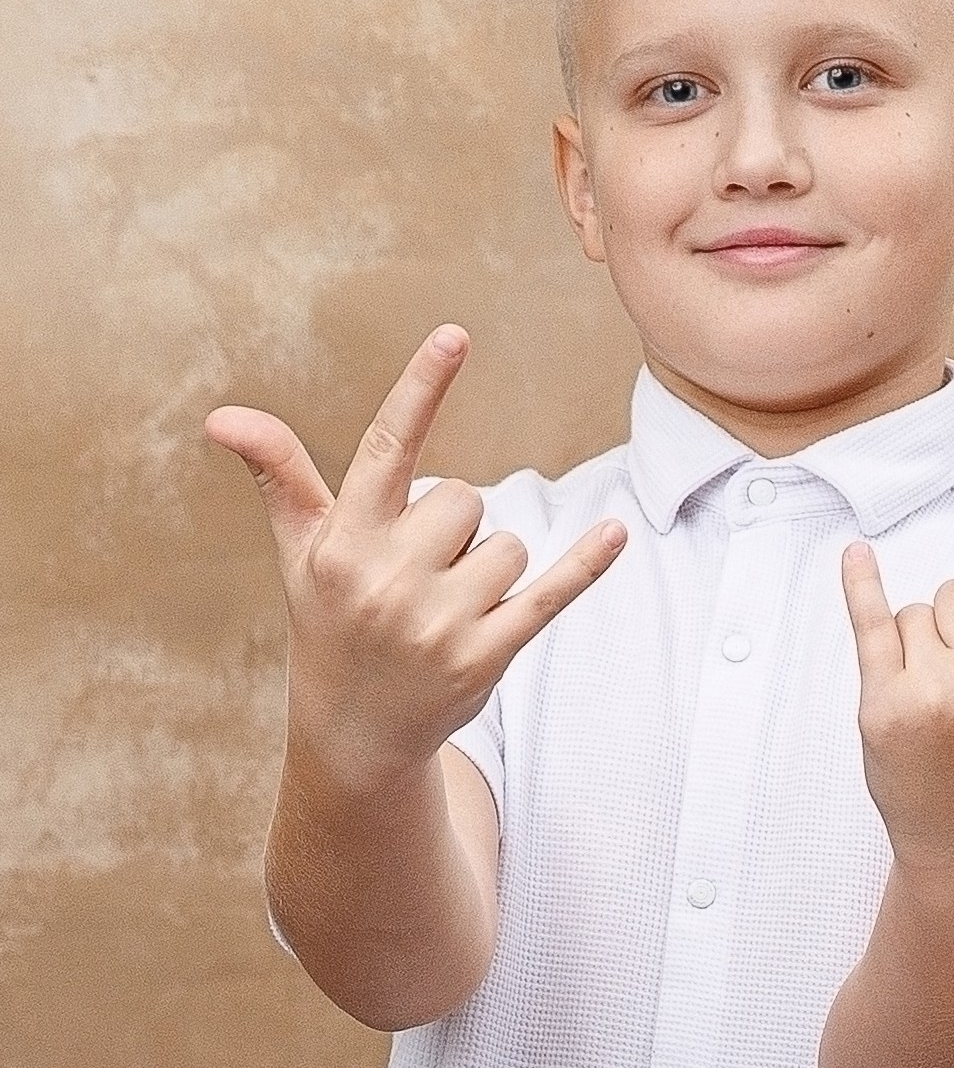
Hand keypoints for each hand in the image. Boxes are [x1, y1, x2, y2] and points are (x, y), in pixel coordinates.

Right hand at [211, 326, 626, 793]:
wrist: (352, 732)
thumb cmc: (329, 619)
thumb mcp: (302, 550)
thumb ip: (280, 475)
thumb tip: (223, 417)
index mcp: (345, 542)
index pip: (387, 448)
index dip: (421, 389)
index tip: (455, 335)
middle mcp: (389, 579)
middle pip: (466, 499)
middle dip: (453, 528)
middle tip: (417, 576)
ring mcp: (439, 622)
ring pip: (506, 544)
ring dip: (489, 567)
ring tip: (445, 609)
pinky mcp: (485, 656)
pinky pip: (550, 594)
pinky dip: (585, 565)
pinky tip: (617, 534)